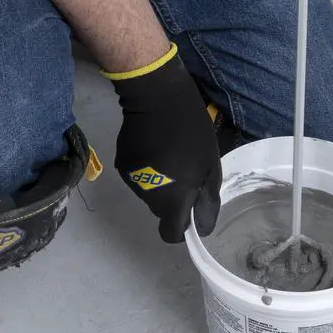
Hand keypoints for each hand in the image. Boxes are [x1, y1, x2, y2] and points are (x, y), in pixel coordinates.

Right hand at [106, 44, 221, 242]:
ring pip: (149, 191)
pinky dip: (146, 166)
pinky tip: (153, 144)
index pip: (170, 234)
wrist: (157, 97)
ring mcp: (131, 180)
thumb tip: (201, 224)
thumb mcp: (211, 164)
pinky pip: (138, 174)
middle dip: (172, 198)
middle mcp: (148, 197)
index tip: (188, 212)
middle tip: (184, 171)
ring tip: (168, 152)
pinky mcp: (121, 163)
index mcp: (172, 200)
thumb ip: (206, 198)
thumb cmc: (191, 131)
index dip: (180, 229)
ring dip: (159, 180)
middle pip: (160, 210)